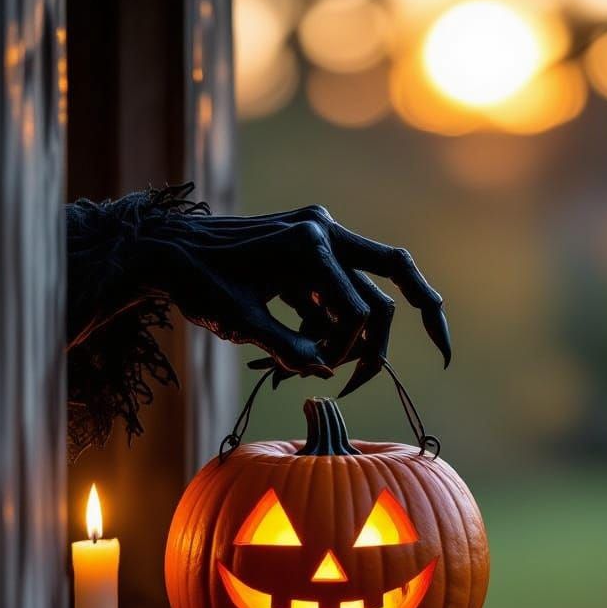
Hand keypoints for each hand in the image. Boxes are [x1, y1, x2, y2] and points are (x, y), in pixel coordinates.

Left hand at [138, 203, 450, 396]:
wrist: (160, 249)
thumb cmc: (194, 283)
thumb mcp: (241, 323)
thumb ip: (292, 349)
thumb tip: (330, 371)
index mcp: (309, 242)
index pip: (362, 310)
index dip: (350, 353)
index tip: (328, 377)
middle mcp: (323, 230)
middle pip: (397, 272)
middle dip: (425, 315)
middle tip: (446, 352)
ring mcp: (318, 236)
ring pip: (367, 289)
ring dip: (354, 335)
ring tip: (311, 369)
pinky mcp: (309, 250)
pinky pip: (339, 291)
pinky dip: (330, 324)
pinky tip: (302, 353)